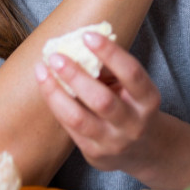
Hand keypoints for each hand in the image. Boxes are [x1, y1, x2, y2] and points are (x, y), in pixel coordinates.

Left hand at [34, 31, 164, 178]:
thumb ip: (112, 69)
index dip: (110, 53)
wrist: (144, 150)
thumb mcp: (132, 88)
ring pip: (79, 118)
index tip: (88, 36)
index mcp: (148, 100)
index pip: (132, 73)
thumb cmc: (132, 106)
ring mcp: (113, 142)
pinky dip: (56, 105)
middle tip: (56, 56)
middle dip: (76, 76)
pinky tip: (46, 87)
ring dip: (56, 93)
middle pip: (102, 100)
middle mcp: (133, 124)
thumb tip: (78, 43)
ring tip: (42, 71)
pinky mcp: (94, 153)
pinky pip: (69, 128)